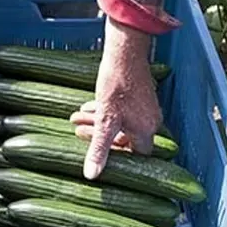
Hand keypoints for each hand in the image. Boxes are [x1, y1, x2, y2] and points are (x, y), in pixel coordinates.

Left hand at [70, 18, 161, 179]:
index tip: (97, 155)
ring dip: (97, 122)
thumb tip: (92, 175)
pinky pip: (121, 111)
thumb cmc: (117, 84)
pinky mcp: (138, 96)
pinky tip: (88, 106)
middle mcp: (150, 122)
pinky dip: (104, 112)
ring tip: (76, 117)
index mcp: (145, 131)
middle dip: (98, 137)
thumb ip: (99, 149)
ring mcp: (145, 108)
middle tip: (78, 131)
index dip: (116, 158)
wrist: (125, 51)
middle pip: (123, 139)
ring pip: (119, 123)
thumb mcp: (104, 120)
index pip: (134, 156)